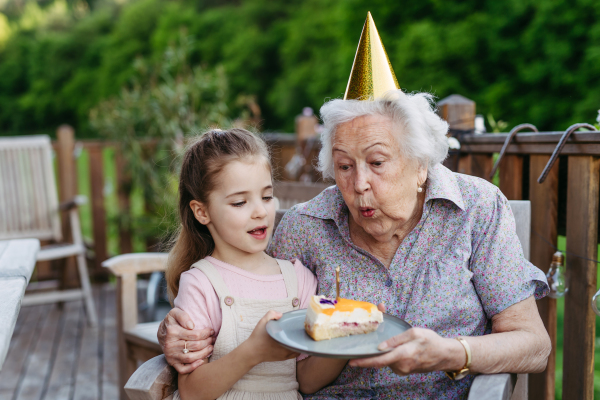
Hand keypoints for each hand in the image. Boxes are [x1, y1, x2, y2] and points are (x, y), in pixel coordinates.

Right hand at [157, 307, 214, 373]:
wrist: (162, 333)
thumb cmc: (172, 322)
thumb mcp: (175, 313)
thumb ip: (183, 316)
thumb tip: (191, 325)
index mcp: (172, 332)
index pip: (194, 335)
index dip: (206, 333)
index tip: (211, 331)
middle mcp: (170, 345)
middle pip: (195, 346)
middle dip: (207, 342)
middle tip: (213, 339)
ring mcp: (171, 355)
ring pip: (190, 358)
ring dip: (204, 353)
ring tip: (211, 348)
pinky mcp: (172, 363)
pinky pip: (182, 369)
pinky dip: (193, 367)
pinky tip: (202, 361)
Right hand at [245, 310, 298, 362]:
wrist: (252, 352)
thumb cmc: (257, 337)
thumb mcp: (262, 322)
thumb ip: (271, 314)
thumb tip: (281, 315)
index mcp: (281, 337)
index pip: (296, 334)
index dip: (301, 330)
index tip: (301, 325)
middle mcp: (285, 347)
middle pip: (299, 342)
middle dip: (301, 336)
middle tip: (302, 330)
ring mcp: (285, 354)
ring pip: (298, 349)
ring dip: (300, 343)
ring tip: (299, 337)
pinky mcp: (283, 358)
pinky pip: (295, 354)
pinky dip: (297, 350)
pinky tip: (295, 344)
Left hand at [348, 327, 465, 375]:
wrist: (445, 355)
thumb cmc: (431, 341)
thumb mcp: (414, 333)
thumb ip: (396, 340)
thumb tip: (380, 347)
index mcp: (403, 355)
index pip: (379, 361)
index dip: (364, 362)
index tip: (352, 362)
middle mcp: (401, 366)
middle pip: (380, 361)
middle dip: (371, 354)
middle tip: (363, 346)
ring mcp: (403, 370)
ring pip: (386, 361)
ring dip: (382, 354)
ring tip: (385, 344)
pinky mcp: (405, 370)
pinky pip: (392, 362)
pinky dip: (389, 356)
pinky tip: (393, 349)